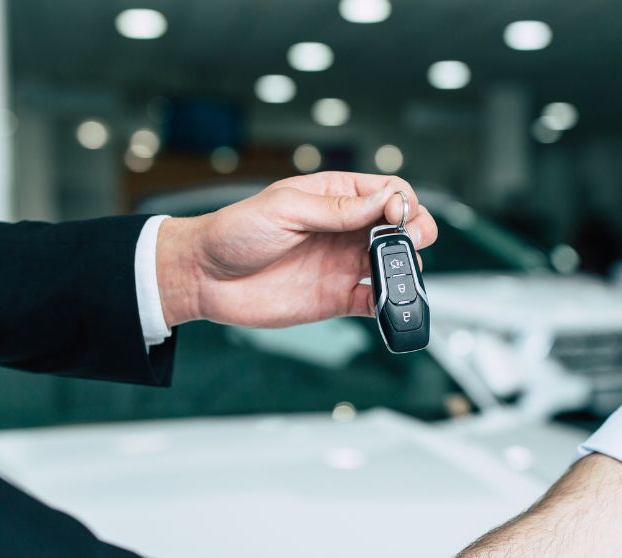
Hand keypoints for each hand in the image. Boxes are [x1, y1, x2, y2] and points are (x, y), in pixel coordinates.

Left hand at [156, 173, 437, 328]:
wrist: (205, 278)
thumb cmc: (235, 233)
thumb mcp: (286, 208)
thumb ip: (339, 208)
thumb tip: (386, 200)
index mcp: (334, 196)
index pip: (387, 190)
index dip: (402, 201)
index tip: (397, 215)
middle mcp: (344, 230)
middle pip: (399, 227)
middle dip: (416, 232)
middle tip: (411, 242)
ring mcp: (343, 264)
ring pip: (393, 265)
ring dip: (406, 268)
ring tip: (398, 273)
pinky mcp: (337, 298)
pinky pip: (374, 301)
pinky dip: (389, 303)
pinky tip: (387, 301)